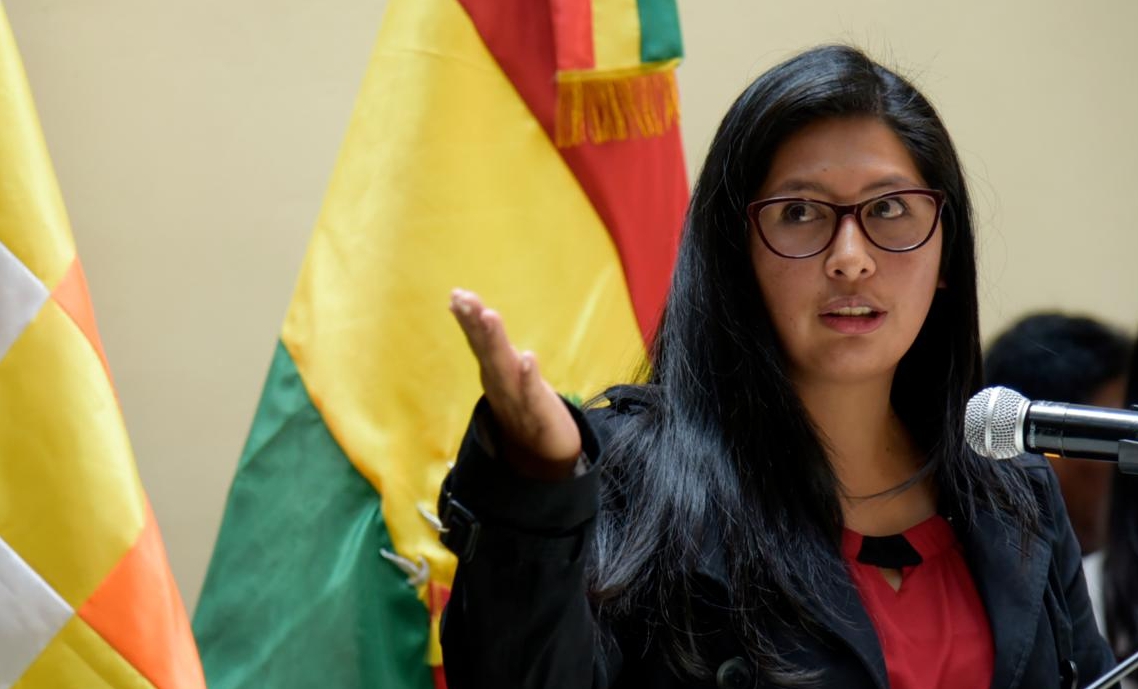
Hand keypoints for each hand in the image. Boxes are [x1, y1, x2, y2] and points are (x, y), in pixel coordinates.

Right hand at [450, 289, 582, 478]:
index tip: (456, 294)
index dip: (468, 319)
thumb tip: (479, 321)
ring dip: (495, 341)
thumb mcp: (506, 378)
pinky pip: (532, 392)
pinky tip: (527, 356)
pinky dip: (528, 375)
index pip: (478, 342)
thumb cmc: (526, 409)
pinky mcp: (538, 412)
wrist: (545, 457)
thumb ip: (493, 352)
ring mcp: (517, 398)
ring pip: (503, 367)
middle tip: (463, 298)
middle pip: (486, 349)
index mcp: (494, 373)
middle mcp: (500, 384)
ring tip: (490, 315)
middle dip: (474, 323)